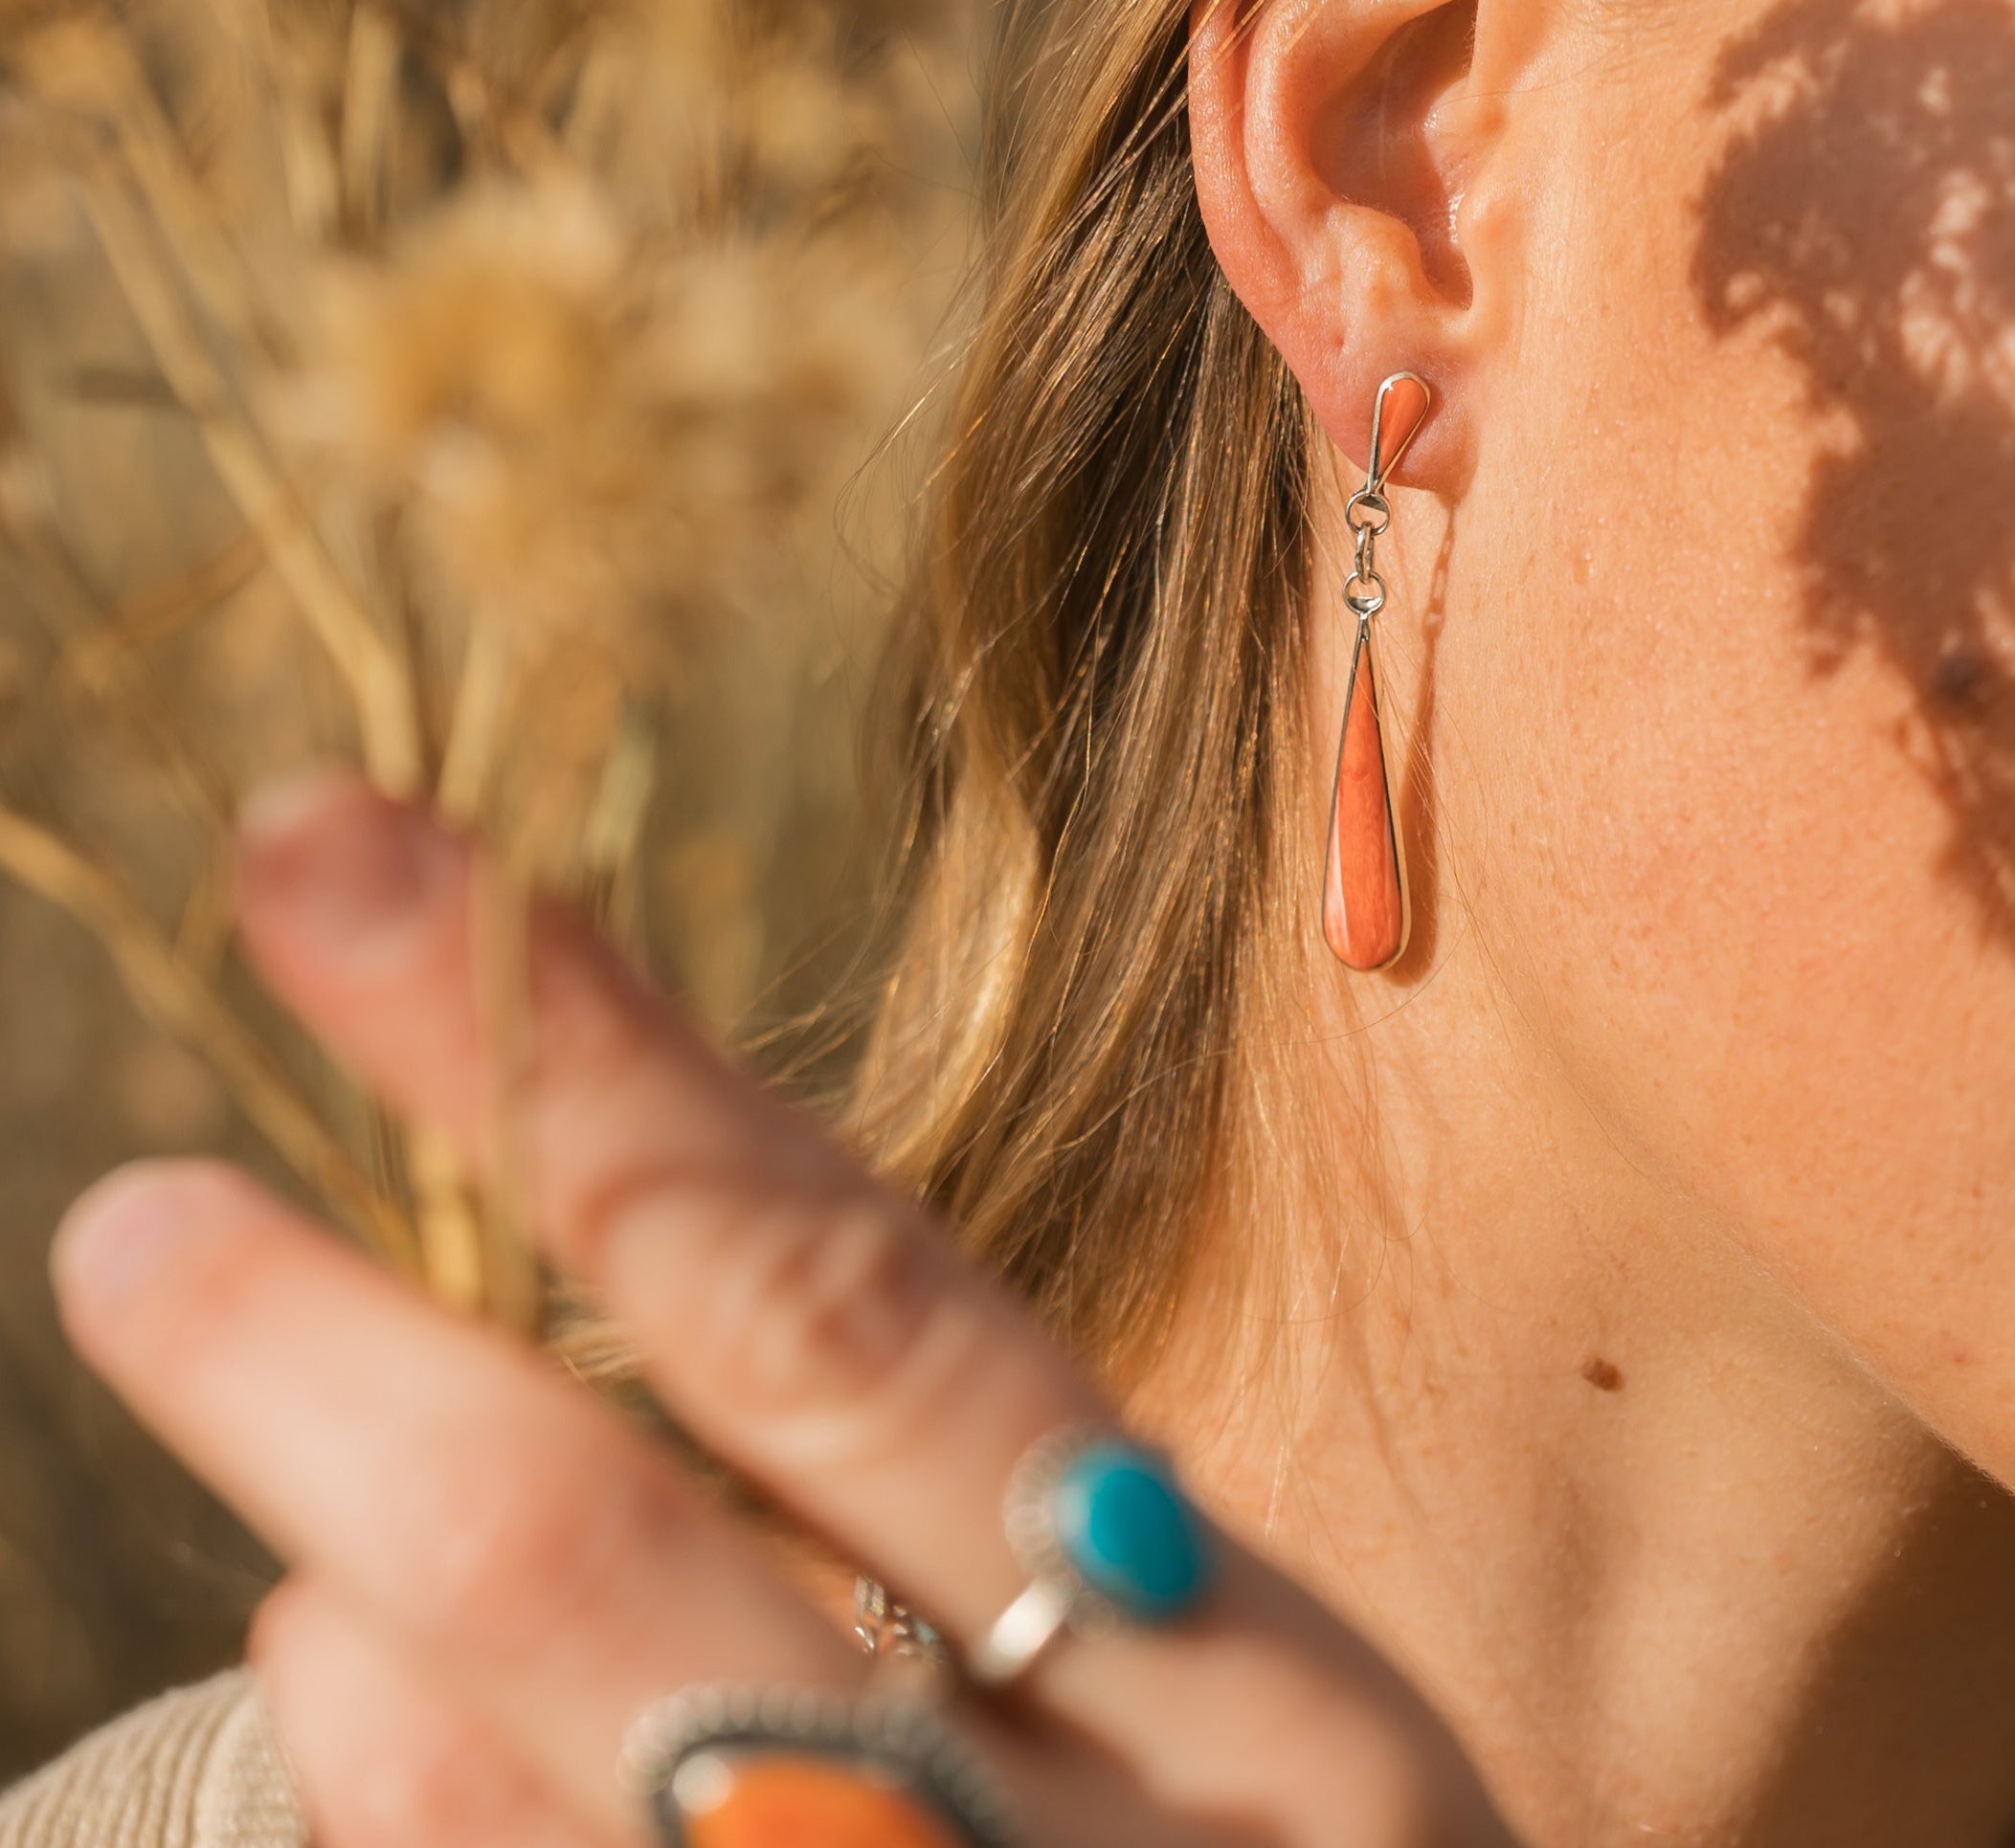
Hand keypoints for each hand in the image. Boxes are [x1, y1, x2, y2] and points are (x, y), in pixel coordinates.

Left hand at [52, 778, 1514, 1847]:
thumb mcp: (1267, 1749)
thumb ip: (994, 1558)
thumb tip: (650, 1390)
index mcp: (1263, 1702)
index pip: (862, 1317)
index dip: (593, 1081)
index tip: (359, 866)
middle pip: (603, 1576)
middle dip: (338, 1372)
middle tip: (141, 1222)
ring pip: (521, 1806)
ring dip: (356, 1621)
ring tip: (308, 1514)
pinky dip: (396, 1814)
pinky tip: (359, 1717)